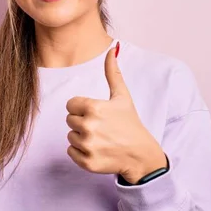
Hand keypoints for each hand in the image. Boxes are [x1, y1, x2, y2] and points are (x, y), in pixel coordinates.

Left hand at [66, 43, 166, 182]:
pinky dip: (81, 152)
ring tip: (101, 139)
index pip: (71, 104)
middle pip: (70, 120)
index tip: (98, 114)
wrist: (140, 154)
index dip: (83, 108)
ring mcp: (87, 145)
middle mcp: (89, 126)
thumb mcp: (122, 96)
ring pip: (70, 136)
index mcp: (94, 107)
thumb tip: (113, 48)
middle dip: (83, 122)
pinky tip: (98, 150)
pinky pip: (71, 152)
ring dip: (82, 137)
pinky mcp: (86, 162)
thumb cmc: (130, 123)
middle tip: (101, 127)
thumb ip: (113, 73)